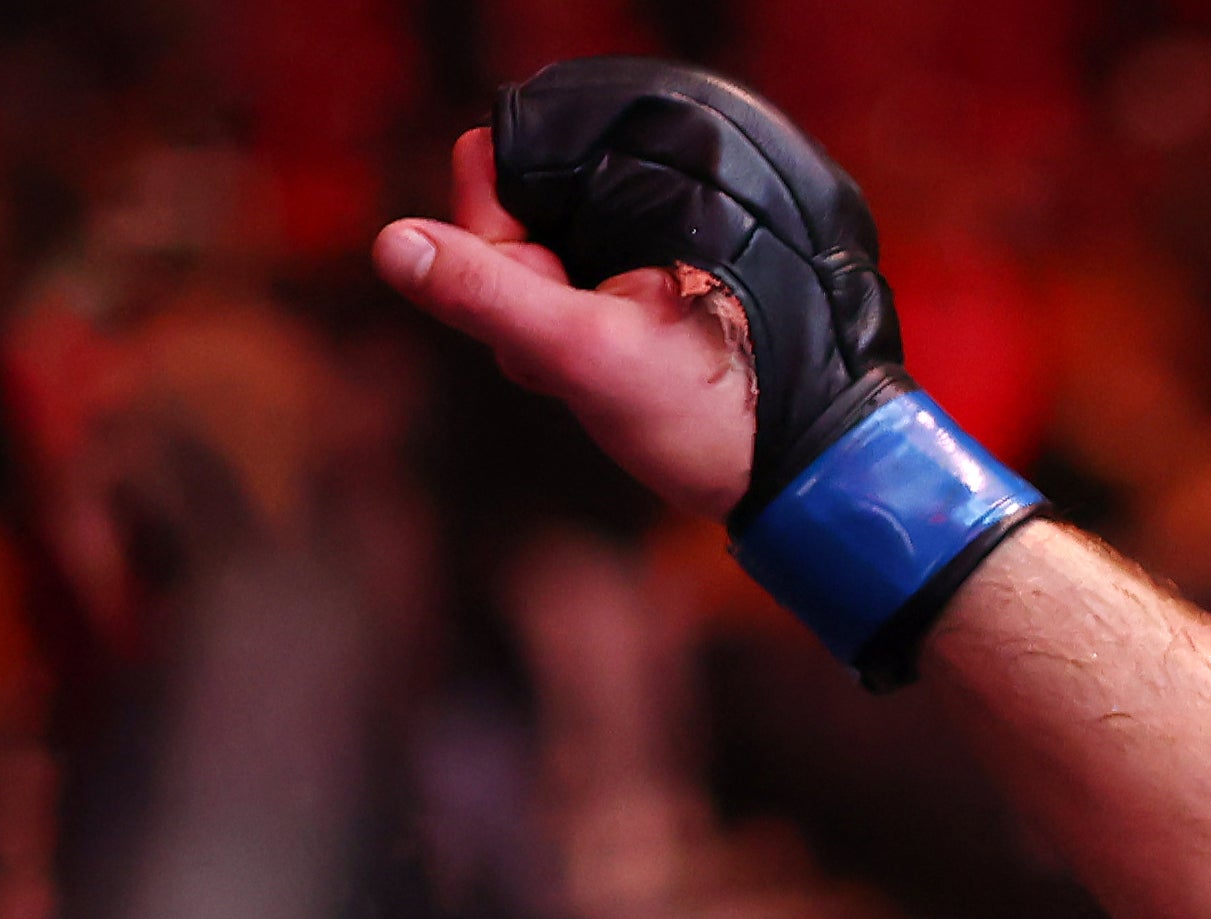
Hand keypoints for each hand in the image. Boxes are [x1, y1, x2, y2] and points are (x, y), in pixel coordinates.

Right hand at [373, 127, 756, 518]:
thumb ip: (488, 295)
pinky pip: (577, 284)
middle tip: (572, 356)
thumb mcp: (587, 358)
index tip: (543, 306)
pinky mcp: (662, 275)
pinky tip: (613, 372)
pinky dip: (575, 329)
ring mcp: (656, 232)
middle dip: (522, 288)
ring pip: (539, 254)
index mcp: (648, 171)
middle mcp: (655, 185)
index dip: (492, 236)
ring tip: (605, 370)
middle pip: (514, 210)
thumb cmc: (717, 413)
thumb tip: (395, 243)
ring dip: (546, 318)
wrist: (814, 469)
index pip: (497, 158)